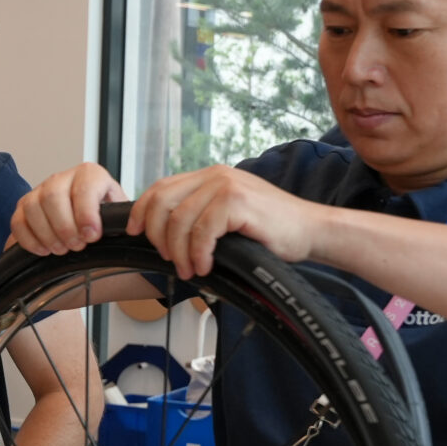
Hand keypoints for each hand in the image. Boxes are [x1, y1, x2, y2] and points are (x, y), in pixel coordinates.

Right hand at [11, 162, 128, 255]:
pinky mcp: (24, 207)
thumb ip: (120, 218)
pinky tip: (44, 250)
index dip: (86, 214)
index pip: (83, 187)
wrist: (89, 220)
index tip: (91, 236)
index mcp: (90, 175)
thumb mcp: (118, 214)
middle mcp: (62, 178)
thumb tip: (128, 229)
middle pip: (53, 196)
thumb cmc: (103, 217)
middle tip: (76, 246)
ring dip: (46, 234)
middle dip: (64, 227)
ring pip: (32, 207)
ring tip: (61, 250)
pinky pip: (18, 221)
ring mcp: (40, 191)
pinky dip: (29, 239)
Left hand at [129, 164, 330, 279]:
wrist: (312, 231)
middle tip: (168, 258)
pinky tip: (204, 266)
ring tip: (188, 269)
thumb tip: (164, 237)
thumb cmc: (272, 230)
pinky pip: (202, 231)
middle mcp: (215, 175)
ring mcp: (226, 186)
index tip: (134, 233)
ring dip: (179, 251)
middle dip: (156, 234)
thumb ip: (201, 216)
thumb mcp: (228, 217)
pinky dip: (198, 253)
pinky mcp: (237, 202)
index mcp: (210, 176)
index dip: (141, 211)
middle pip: (162, 202)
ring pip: (179, 220)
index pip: (160, 188)